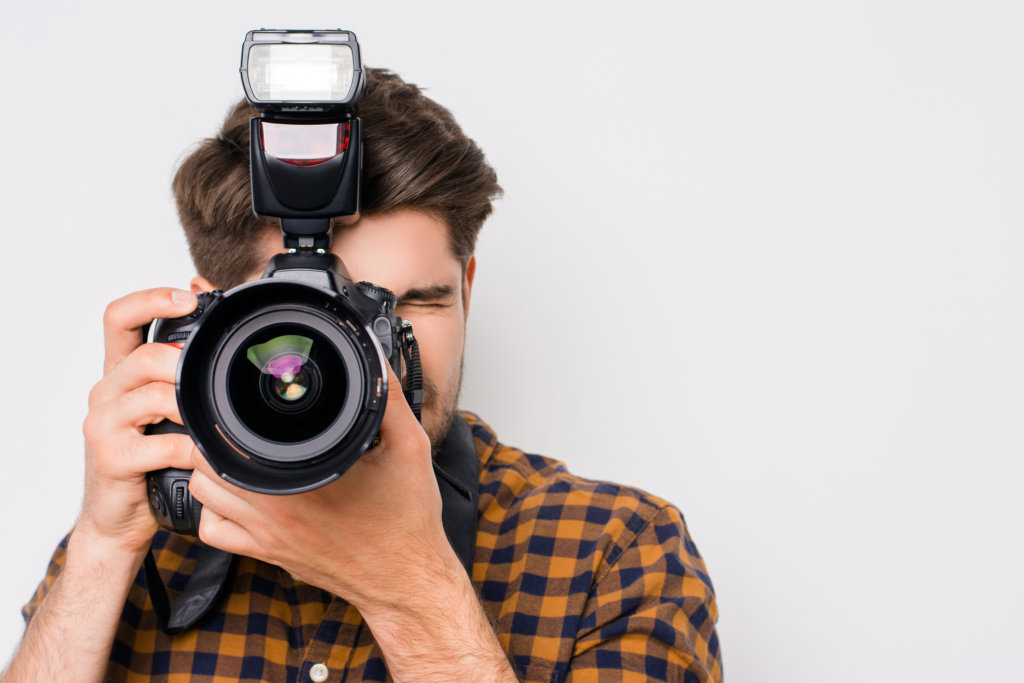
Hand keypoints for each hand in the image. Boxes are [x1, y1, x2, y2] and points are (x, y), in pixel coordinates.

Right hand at [78, 288, 200, 554]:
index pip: (120, 317)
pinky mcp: (111, 458)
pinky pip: (161, 443)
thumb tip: (216, 324)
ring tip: (216, 419)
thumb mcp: (171, 409)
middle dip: (187, 364)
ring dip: (194, 406)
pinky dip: (193, 448)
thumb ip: (185, 372)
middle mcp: (106, 391)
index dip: (152, 299)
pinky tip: (208, 454)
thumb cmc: (153, 458)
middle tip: (217, 380)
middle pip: (145, 356)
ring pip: (153, 395)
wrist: (121, 518)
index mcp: (121, 372)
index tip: (189, 298)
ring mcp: (103, 424)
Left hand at [187, 363, 460, 607]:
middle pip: (204, 461)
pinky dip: (213, 508)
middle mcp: (276, 510)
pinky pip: (212, 530)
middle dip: (214, 433)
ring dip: (210, 466)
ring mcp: (266, 536)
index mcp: (304, 480)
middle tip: (235, 416)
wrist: (406, 579)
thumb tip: (375, 360)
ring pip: (203, 492)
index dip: (224, 409)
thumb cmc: (408, 519)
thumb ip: (389, 398)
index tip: (235, 396)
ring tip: (236, 448)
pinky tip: (238, 492)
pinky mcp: (267, 555)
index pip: (231, 437)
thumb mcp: (410, 447)